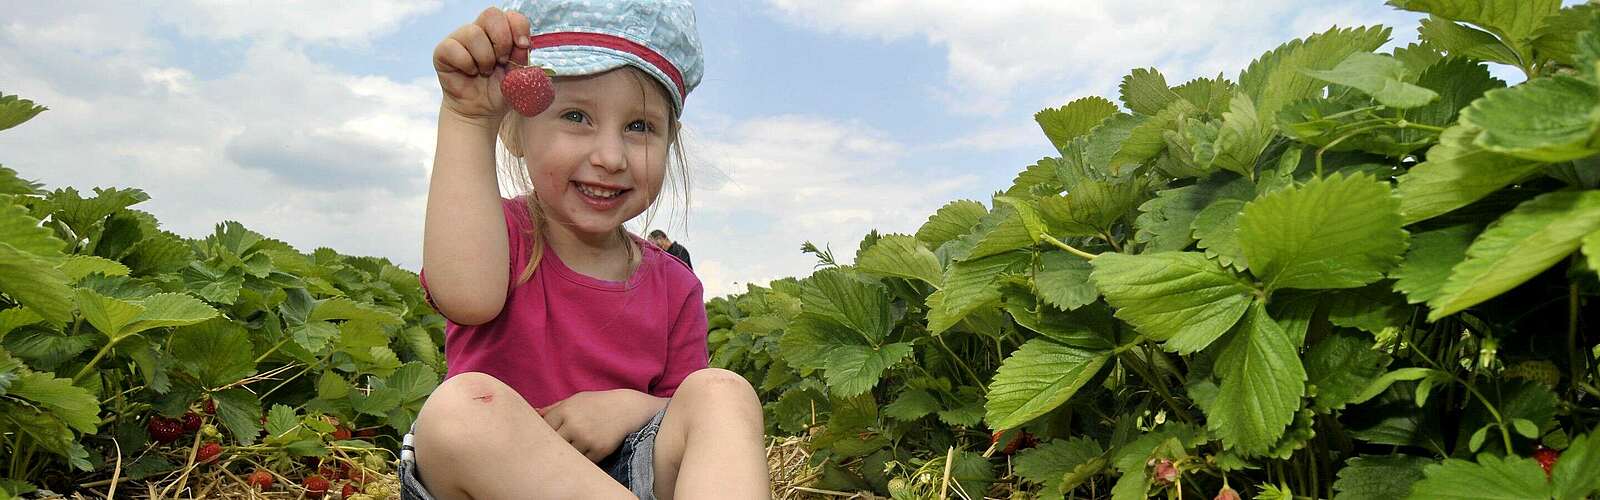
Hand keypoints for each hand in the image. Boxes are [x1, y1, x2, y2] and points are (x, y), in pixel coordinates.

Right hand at [433, 7, 530, 121]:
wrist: (481, 111)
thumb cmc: (499, 90)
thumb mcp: (518, 74)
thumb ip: (522, 56)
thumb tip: (522, 43)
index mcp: (500, 32)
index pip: (510, 15)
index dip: (518, 27)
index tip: (523, 46)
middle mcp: (479, 30)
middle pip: (492, 15)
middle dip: (502, 41)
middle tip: (502, 61)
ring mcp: (460, 38)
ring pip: (473, 34)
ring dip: (485, 58)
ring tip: (485, 71)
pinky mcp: (443, 51)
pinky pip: (454, 48)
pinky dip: (467, 64)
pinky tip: (470, 73)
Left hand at [539, 389, 666, 461]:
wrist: (627, 409)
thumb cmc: (597, 404)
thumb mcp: (575, 400)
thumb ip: (553, 408)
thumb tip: (531, 413)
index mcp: (565, 410)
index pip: (543, 428)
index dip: (542, 435)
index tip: (543, 439)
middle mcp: (574, 424)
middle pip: (553, 443)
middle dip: (552, 447)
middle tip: (552, 451)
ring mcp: (587, 438)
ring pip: (567, 455)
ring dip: (567, 456)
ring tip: (569, 452)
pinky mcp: (599, 450)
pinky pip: (583, 462)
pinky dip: (581, 460)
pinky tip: (584, 454)